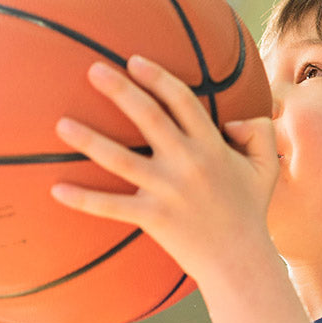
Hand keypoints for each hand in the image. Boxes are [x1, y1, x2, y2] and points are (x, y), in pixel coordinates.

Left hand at [50, 55, 278, 285]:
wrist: (240, 262)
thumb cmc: (249, 211)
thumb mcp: (266, 167)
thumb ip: (259, 133)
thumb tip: (234, 121)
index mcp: (211, 146)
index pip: (182, 101)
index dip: (158, 78)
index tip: (134, 60)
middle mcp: (187, 163)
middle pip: (148, 117)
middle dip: (121, 90)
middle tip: (93, 69)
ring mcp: (167, 191)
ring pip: (120, 160)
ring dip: (89, 140)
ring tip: (61, 124)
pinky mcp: (152, 218)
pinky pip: (111, 207)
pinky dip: (83, 199)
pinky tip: (55, 189)